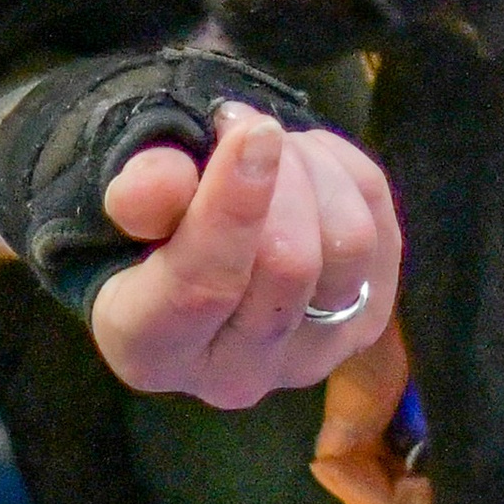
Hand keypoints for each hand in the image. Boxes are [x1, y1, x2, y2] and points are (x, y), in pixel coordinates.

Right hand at [88, 102, 400, 406]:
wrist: (196, 246)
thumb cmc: (145, 224)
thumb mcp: (120, 201)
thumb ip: (139, 195)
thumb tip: (159, 182)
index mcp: (150, 350)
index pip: (202, 288)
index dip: (231, 206)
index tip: (251, 131)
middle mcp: (232, 377)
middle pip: (289, 265)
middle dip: (276, 174)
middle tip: (244, 127)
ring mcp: (310, 358)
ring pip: (349, 243)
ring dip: (312, 170)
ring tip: (273, 148)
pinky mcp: (365, 325)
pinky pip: (383, 226)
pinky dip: (346, 175)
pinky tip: (304, 168)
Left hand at [310, 156, 503, 503]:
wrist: (494, 104)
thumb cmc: (448, 195)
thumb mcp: (395, 299)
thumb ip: (370, 386)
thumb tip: (335, 452)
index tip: (332, 461)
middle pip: (469, 490)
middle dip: (392, 479)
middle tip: (331, 444)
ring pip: (467, 450)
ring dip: (405, 442)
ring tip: (347, 407)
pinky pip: (474, 408)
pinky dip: (425, 410)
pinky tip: (381, 375)